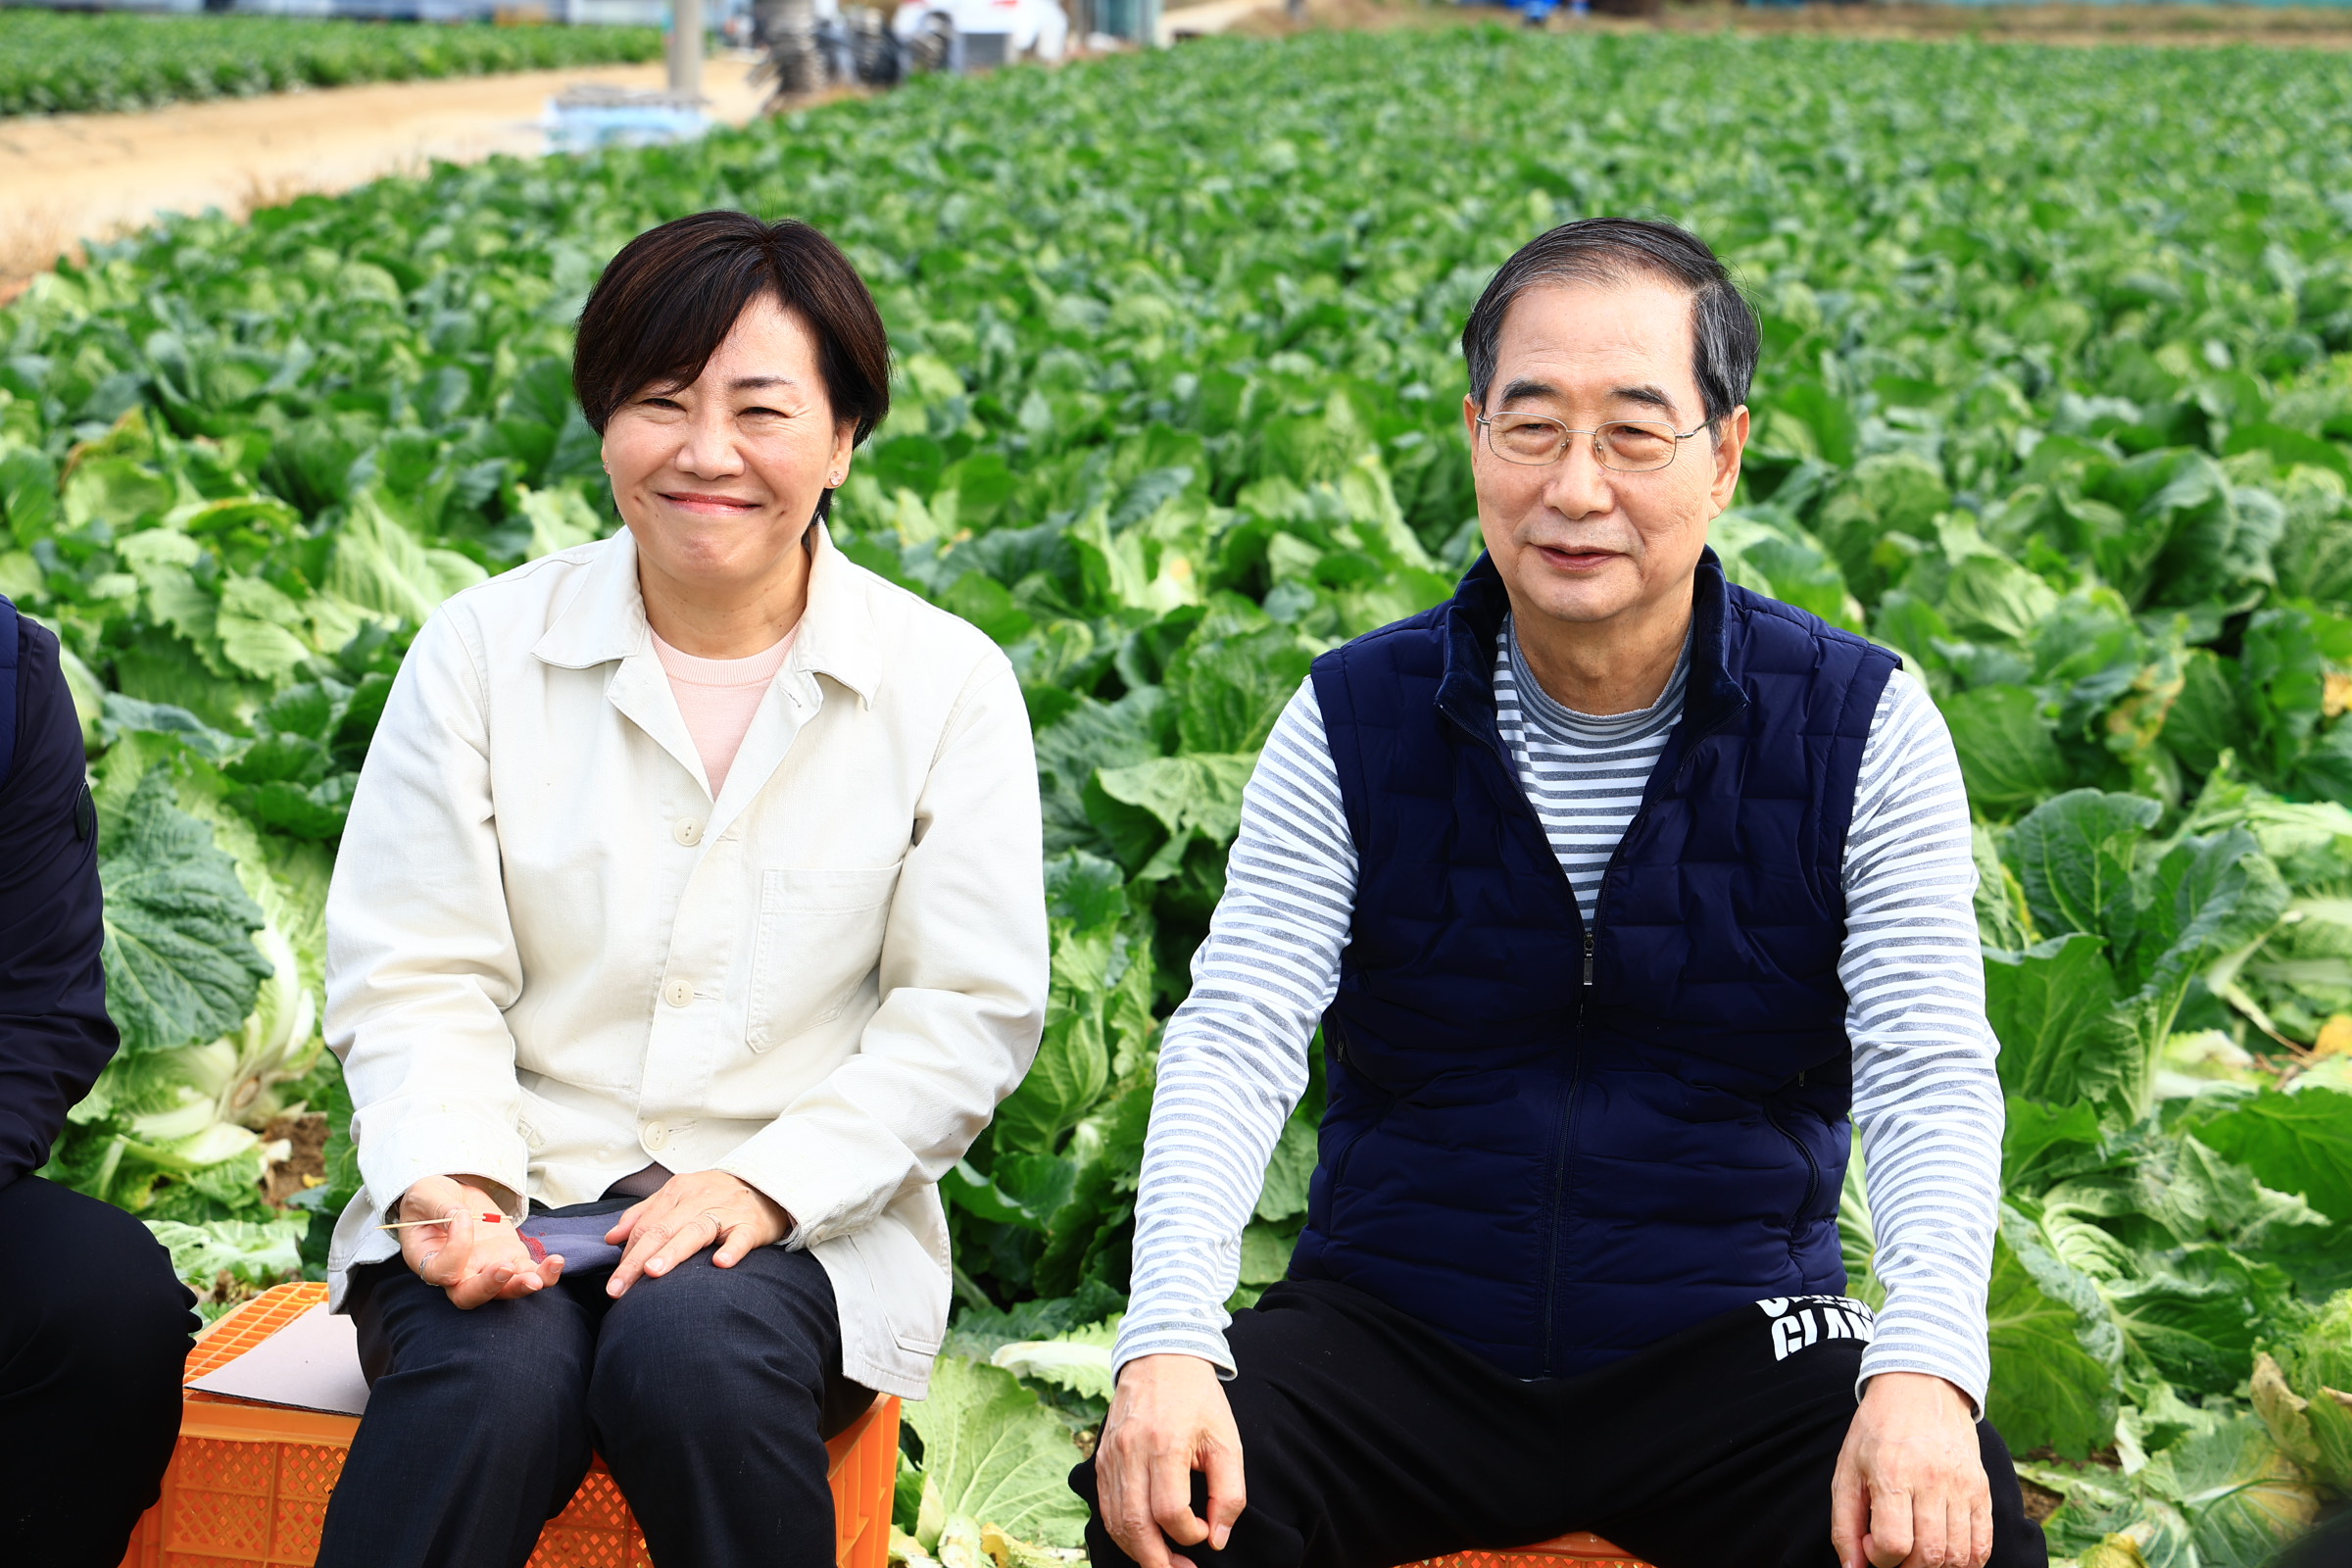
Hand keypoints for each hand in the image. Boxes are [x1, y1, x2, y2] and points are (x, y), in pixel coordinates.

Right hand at [396, 1174, 561, 1308]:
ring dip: (524, 1285)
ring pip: (505, 1289)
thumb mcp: (425, 1195)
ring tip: (539, 1277)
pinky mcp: (511, 1258)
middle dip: (490, 1286)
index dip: (455, 1248)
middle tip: (505, 1269)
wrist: (452, 1197)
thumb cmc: (430, 1199)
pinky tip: (556, 1262)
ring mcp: (487, 1268)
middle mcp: (458, 1274)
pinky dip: (544, 1273)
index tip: (461, 1216)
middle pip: (471, 1296)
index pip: (442, 1271)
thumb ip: (439, 1207)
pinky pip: (529, 1273)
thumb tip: (460, 1218)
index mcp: (429, 1261)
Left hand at [604, 1169, 790, 1297]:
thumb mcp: (678, 1196)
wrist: (765, 1186)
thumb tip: (612, 1238)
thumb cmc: (716, 1197)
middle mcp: (699, 1199)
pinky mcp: (750, 1225)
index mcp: (678, 1191)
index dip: (627, 1254)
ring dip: (673, 1252)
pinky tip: (720, 1263)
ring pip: (695, 1231)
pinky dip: (732, 1249)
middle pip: (662, 1230)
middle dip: (636, 1261)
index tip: (615, 1283)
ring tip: (653, 1272)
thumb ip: (644, 1214)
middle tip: (619, 1289)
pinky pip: (740, 1238)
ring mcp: (726, 1212)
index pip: (646, 1225)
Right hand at [1095, 1353, 1245, 1567]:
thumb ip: (1229, 1492)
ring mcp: (1110, 1455)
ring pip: (1115, 1521)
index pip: (1169, 1512)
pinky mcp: (1101, 1457)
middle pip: (1135, 1525)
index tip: (1206, 1530)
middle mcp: (1131, 1452)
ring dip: (1139, 1552)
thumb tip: (1217, 1539)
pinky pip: (1106, 1506)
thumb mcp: (1227, 1440)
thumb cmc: (1199, 1399)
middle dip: (1158, 1561)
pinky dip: (1122, 1531)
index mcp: (1165, 1444)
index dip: (1190, 1534)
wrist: (1161, 1356)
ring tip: (1165, 1563)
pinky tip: (1144, 1540)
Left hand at [1831, 1371, 1990, 1567]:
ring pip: (1959, 1556)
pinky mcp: (1981, 1488)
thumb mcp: (1847, 1469)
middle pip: (1929, 1555)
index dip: (1879, 1558)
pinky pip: (1983, 1544)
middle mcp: (1932, 1480)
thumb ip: (1845, 1524)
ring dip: (1936, 1567)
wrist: (1921, 1387)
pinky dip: (1967, 1562)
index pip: (1893, 1543)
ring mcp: (1962, 1485)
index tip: (1871, 1543)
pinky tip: (1946, 1554)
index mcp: (1893, 1473)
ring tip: (1916, 1552)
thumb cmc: (1877, 1430)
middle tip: (1894, 1552)